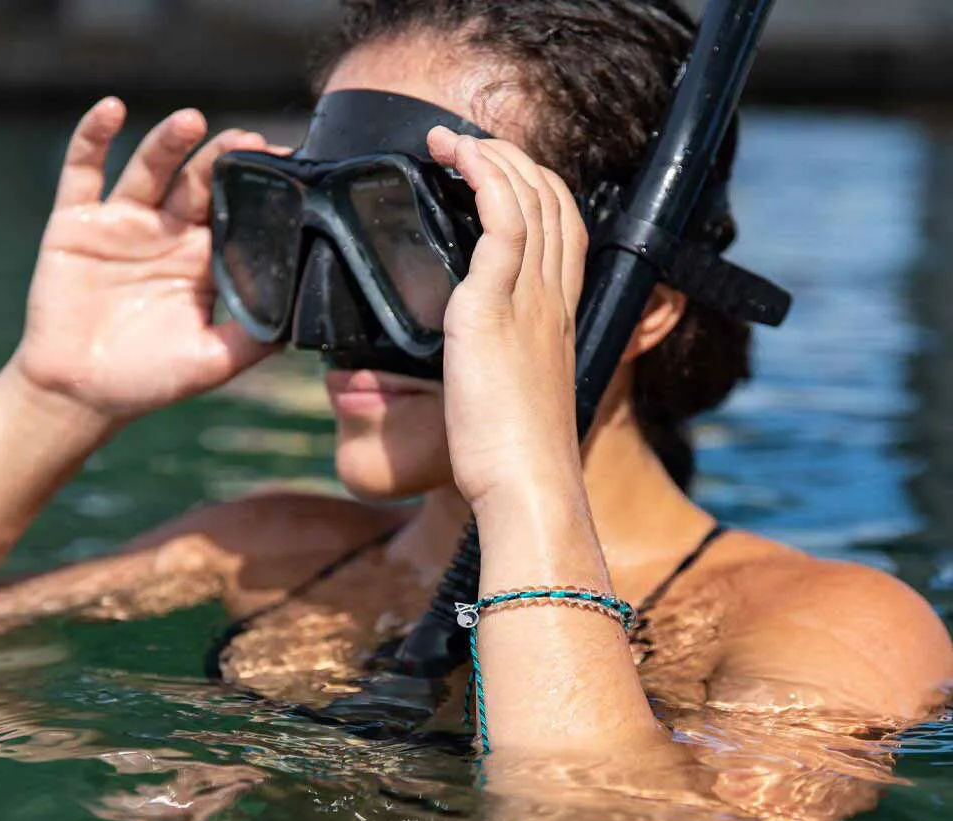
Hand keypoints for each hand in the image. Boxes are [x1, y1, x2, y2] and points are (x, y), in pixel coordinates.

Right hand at [16, 98, 276, 427]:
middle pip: (200, 184)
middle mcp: (169, 234)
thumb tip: (300, 322)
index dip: (258, 192)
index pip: (237, 214)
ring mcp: (124, 224)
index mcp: (204, 262)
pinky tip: (113, 110)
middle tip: (248, 141)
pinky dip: (93, 137)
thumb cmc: (151, 379)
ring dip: (170, 142)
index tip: (287, 168)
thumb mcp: (214, 362)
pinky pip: (84, 171)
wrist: (82, 392)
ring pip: (151, 170)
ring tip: (193, 122)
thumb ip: (255, 339)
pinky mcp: (78, 222)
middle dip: (223, 160)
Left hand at [426, 128, 588, 511]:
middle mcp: (554, 300)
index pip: (565, 229)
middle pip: (553, 202)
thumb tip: (479, 362)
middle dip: (511, 160)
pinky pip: (502, 221)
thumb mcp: (517, 399)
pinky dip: (483, 177)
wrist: (528, 485)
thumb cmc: (517, 456)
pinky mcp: (494, 308)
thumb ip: (505, 364)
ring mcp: (530, 300)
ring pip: (529, 199)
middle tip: (465, 146)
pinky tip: (457, 159)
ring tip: (450, 140)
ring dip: (491, 156)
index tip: (496, 175)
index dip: (535, 190)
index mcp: (560, 318)